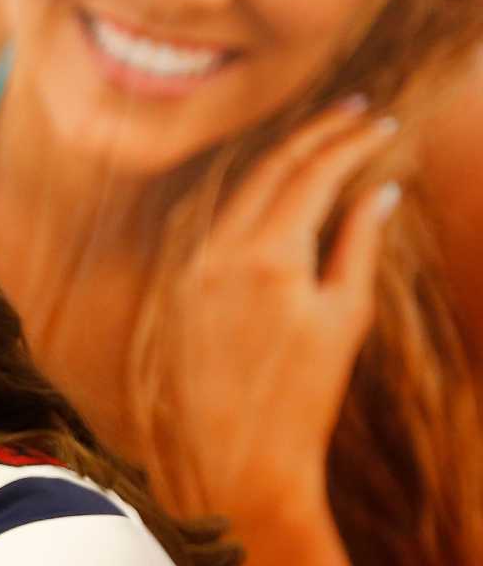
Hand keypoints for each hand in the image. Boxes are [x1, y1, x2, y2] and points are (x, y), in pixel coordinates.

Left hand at [138, 99, 400, 519]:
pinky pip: (217, 223)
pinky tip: (277, 189)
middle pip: (271, 169)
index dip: (350, 141)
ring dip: (281, 160)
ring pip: (239, 191)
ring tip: (321, 138)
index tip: (382, 122)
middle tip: (354, 111)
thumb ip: (359, 244)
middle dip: (315, 134)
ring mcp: (195, 268)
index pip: (312, 173)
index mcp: (267, 255)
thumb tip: (380, 190)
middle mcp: (221, 253)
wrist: (237, 454)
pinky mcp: (182, 288)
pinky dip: (251, 197)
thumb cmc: (303, 393)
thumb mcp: (344, 315)